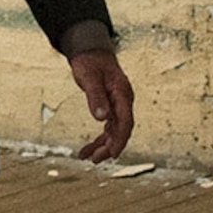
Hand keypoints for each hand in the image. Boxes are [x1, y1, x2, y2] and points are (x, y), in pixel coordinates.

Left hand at [70, 46, 134, 161]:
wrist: (91, 51)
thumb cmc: (90, 62)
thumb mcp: (89, 78)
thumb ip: (96, 97)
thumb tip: (102, 118)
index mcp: (122, 93)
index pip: (126, 121)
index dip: (120, 139)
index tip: (113, 154)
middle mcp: (123, 101)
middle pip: (121, 129)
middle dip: (110, 147)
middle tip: (95, 160)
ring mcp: (118, 105)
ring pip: (114, 131)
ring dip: (103, 146)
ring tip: (88, 158)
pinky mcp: (111, 107)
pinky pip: (108, 128)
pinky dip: (98, 139)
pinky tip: (87, 149)